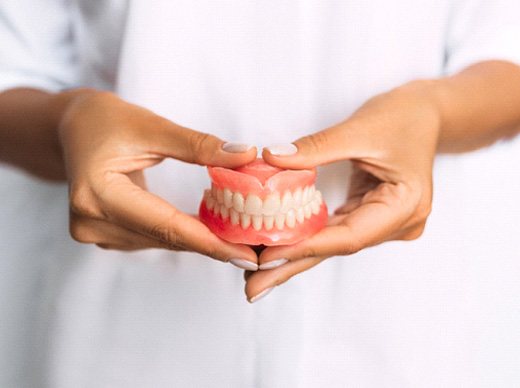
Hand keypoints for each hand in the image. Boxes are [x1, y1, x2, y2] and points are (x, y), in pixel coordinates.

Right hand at [57, 89, 257, 266]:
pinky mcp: (102, 234)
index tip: (247, 255)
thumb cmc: (106, 120)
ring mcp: (93, 232)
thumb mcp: (152, 126)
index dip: (210, 242)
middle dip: (212, 244)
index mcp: (98, 194)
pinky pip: (152, 237)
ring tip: (239, 239)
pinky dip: (180, 233)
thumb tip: (246, 157)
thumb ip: (199, 145)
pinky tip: (207, 229)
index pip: (166, 225)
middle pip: (165, 238)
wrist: (71, 128)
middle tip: (255, 251)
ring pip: (161, 241)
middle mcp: (91, 222)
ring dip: (198, 240)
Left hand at [245, 82, 440, 300]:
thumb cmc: (402, 117)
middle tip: (252, 289)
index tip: (265, 257)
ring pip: (332, 243)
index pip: (348, 235)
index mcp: (405, 205)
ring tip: (257, 274)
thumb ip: (315, 148)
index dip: (305, 247)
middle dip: (292, 266)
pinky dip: (306, 238)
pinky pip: (334, 230)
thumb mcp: (358, 128)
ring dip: (295, 256)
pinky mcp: (372, 215)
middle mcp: (398, 223)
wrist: (425, 114)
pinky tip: (279, 247)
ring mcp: (386, 223)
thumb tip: (271, 159)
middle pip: (337, 248)